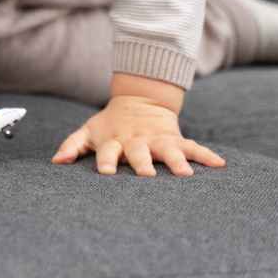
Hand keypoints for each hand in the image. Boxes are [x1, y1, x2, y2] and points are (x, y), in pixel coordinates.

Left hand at [51, 95, 225, 176]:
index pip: (108, 151)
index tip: (106, 172)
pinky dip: (206, 155)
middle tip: (147, 176)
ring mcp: (157, 139)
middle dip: (142, 163)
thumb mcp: (88, 131)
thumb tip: (56, 161)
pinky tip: (220, 164)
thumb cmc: (109, 125)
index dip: (106, 161)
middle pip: (139, 152)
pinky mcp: (175, 138)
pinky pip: (193, 146)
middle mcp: (136, 141)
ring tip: (186, 174)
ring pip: (168, 150)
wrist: (138, 101)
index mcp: (114, 141)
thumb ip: (72, 145)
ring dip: (176, 160)